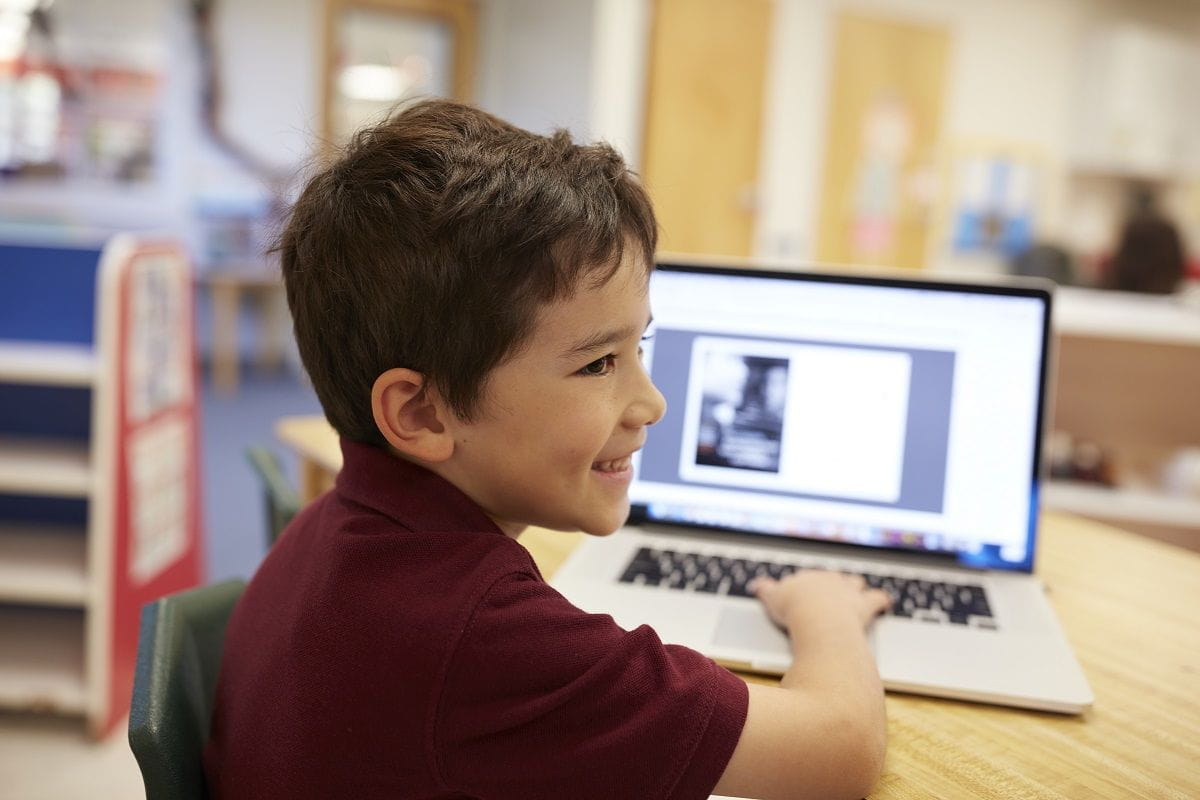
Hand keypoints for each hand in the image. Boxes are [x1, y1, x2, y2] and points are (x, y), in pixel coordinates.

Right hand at [751, 570, 890, 631]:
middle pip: (833, 578)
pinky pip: (877, 599)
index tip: (806, 594)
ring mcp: (849, 592)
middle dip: (834, 585)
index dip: (808, 586)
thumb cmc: (794, 609)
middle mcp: (830, 581)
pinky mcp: (864, 605)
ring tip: (859, 593)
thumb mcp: (772, 598)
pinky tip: (884, 603)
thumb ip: (765, 590)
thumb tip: (755, 585)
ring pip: (856, 583)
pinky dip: (882, 601)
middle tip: (832, 593)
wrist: (818, 618)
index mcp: (809, 578)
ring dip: (857, 589)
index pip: (810, 579)